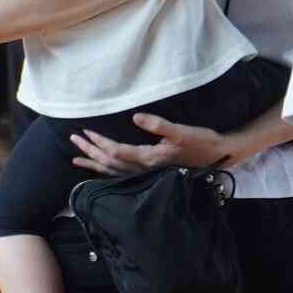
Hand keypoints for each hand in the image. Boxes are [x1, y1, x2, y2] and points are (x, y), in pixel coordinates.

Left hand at [70, 113, 231, 175]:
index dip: (99, 141)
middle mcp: (144, 168)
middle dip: (90, 150)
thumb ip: (159, 125)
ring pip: (113, 171)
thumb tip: (136, 117)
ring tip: (77, 159)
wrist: (218, 155)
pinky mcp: (150, 172)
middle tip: (74, 139)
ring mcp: (147, 173)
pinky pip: (121, 174)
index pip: (116, 151)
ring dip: (95, 163)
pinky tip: (101, 169)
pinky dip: (107, 172)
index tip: (85, 131)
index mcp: (149, 157)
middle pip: (109, 162)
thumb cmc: (202, 141)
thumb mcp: (183, 131)